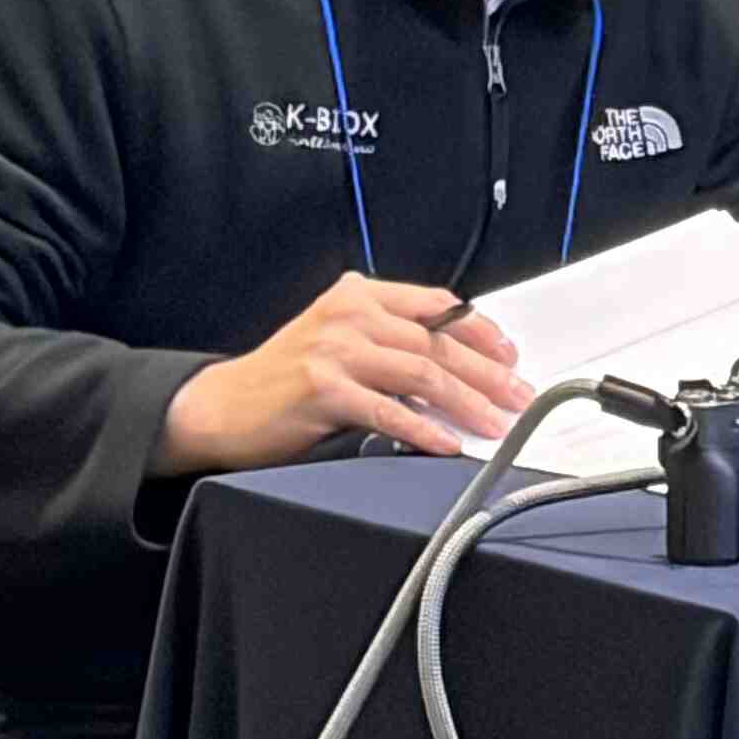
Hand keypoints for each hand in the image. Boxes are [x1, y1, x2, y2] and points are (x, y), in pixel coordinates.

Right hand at [155, 273, 533, 476]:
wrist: (221, 405)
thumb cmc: (283, 379)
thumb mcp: (337, 339)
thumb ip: (388, 339)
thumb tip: (458, 364)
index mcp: (358, 295)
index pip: (437, 305)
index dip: (480, 331)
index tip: (510, 354)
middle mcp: (350, 315)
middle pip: (437, 343)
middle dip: (487, 373)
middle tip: (518, 396)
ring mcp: (335, 351)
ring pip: (422, 375)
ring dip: (467, 402)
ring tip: (493, 423)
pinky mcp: (323, 389)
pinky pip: (389, 411)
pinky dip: (423, 430)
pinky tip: (446, 443)